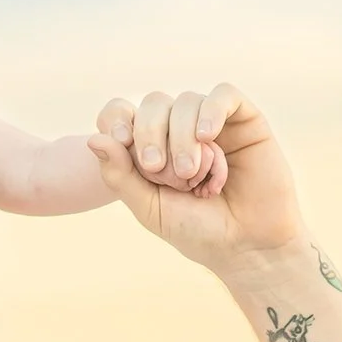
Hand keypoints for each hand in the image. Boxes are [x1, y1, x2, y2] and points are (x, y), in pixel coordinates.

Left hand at [89, 85, 304, 276]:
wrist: (247, 246)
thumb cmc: (197, 230)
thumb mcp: (150, 208)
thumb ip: (121, 176)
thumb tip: (94, 140)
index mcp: (153, 147)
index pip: (125, 112)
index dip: (117, 118)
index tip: (120, 141)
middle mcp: (181, 130)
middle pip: (155, 104)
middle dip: (151, 133)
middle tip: (158, 169)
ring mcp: (213, 123)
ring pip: (187, 102)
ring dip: (182, 137)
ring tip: (191, 174)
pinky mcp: (246, 121)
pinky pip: (224, 95)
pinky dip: (211, 111)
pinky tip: (206, 137)